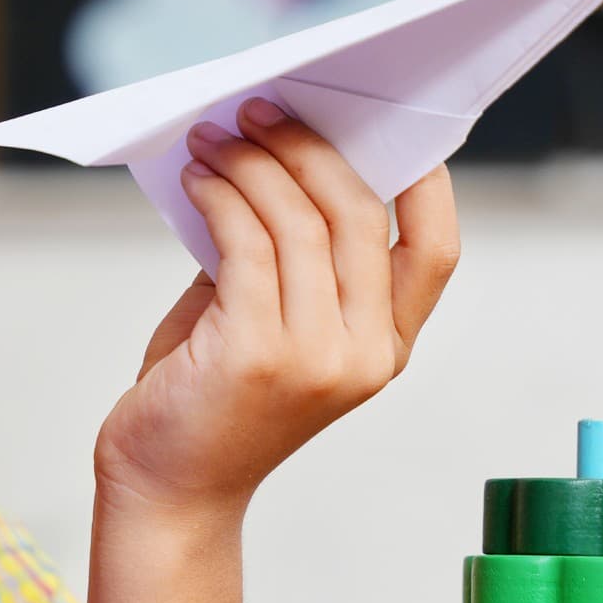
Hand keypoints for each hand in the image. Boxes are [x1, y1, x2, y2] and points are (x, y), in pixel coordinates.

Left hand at [93, 97, 459, 520]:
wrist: (168, 490)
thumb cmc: (210, 400)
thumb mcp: (270, 324)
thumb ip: (290, 256)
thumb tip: (275, 154)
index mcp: (385, 349)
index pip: (435, 252)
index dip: (423, 181)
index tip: (380, 123)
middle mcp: (364, 355)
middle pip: (360, 215)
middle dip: (308, 149)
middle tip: (261, 111)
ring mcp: (316, 358)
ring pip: (299, 222)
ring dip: (253, 164)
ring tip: (214, 138)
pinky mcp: (256, 354)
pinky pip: (246, 244)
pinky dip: (221, 197)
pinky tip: (197, 179)